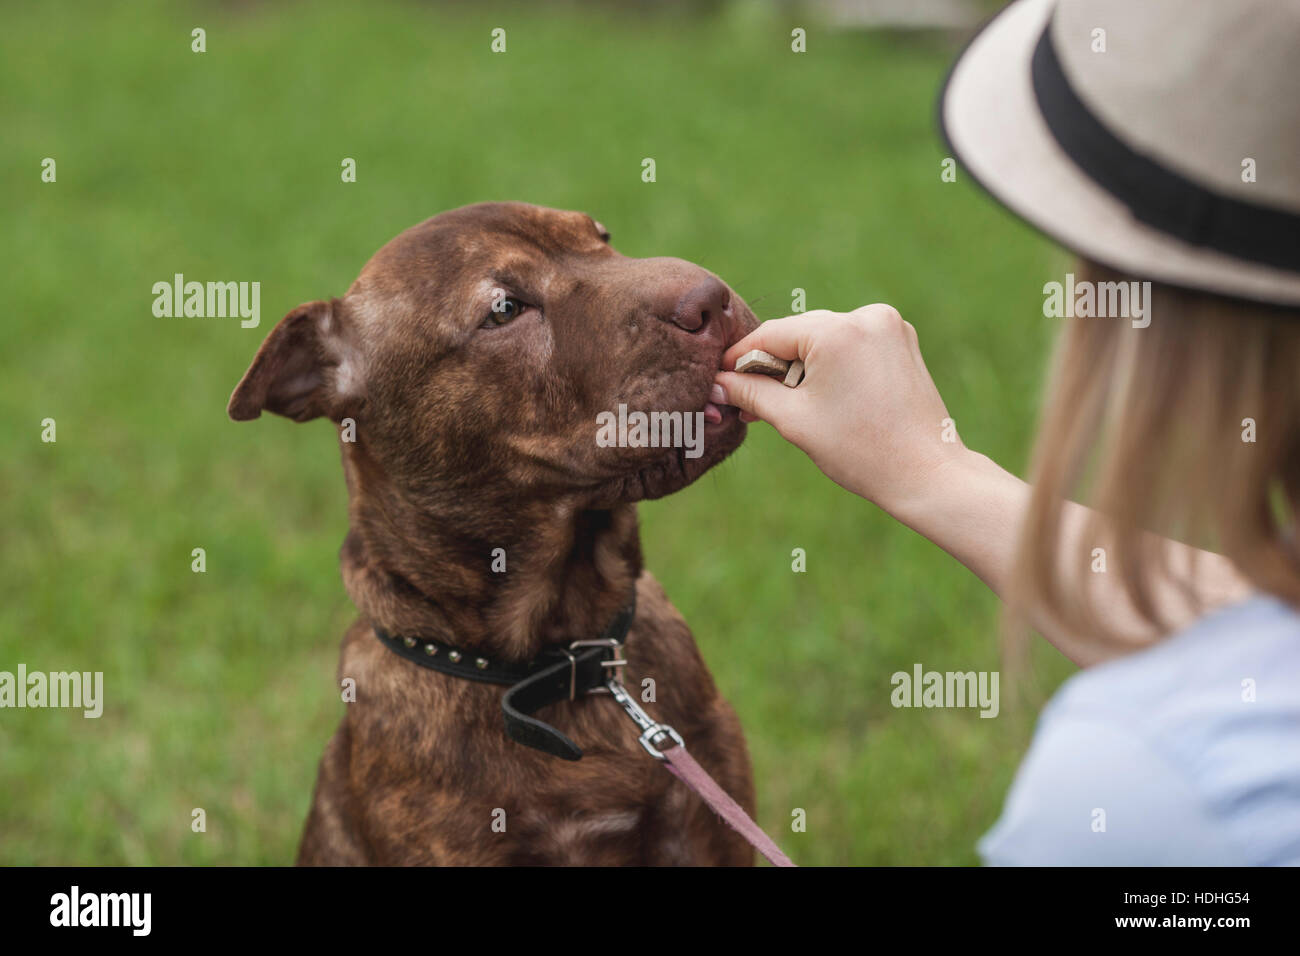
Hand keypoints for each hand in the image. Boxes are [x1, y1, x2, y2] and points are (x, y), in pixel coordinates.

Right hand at [714, 305, 966, 511]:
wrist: (927, 473)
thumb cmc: (861, 451)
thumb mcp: (794, 420)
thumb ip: (750, 394)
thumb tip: (716, 383)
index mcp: (837, 331)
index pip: (770, 335)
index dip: (739, 359)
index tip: (717, 378)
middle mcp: (866, 316)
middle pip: (797, 334)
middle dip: (771, 365)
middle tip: (746, 399)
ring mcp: (889, 326)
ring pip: (824, 338)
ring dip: (801, 364)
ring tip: (785, 404)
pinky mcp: (901, 340)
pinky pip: (851, 344)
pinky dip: (831, 363)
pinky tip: (822, 396)